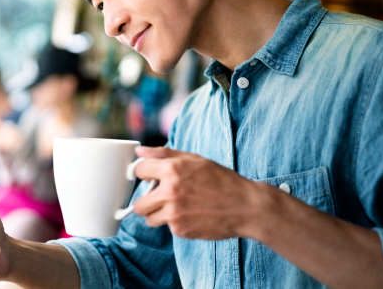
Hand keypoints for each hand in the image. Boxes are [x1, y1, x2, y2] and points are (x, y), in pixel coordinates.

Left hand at [133, 146, 261, 240]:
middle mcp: (169, 192)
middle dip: (146, 200)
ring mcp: (174, 213)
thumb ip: (163, 154)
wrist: (245, 206)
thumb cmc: (220, 179)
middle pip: (138, 204)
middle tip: (160, 197)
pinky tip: (191, 215)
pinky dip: (176, 222)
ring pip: (149, 218)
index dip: (144, 173)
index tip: (150, 177)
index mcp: (172, 170)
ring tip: (177, 206)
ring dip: (158, 214)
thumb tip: (139, 152)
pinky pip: (168, 227)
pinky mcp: (181, 230)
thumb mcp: (194, 159)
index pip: (139, 171)